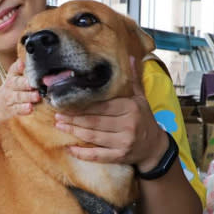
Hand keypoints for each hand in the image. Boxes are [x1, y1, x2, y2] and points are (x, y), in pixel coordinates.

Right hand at [0, 59, 40, 119]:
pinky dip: (24, 109)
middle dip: (24, 83)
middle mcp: (10, 87)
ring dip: (27, 97)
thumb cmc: (11, 89)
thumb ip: (20, 69)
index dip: (18, 67)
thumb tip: (26, 58)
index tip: (22, 64)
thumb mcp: (13, 78)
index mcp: (12, 78)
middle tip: (32, 83)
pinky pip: (18, 109)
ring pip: (18, 97)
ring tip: (36, 96)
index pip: (13, 70)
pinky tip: (30, 108)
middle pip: (16, 84)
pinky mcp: (12, 110)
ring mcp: (10, 99)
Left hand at [53, 56, 167, 168]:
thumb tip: (128, 57)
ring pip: (92, 136)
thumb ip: (133, 80)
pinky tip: (69, 148)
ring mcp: (123, 142)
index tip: (66, 104)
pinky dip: (82, 153)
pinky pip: (97, 155)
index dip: (82, 106)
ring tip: (59, 126)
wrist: (155, 147)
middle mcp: (128, 125)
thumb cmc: (144, 119)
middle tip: (57, 116)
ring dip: (73, 131)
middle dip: (73, 119)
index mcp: (131, 108)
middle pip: (94, 121)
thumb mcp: (141, 99)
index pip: (101, 106)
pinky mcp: (119, 156)